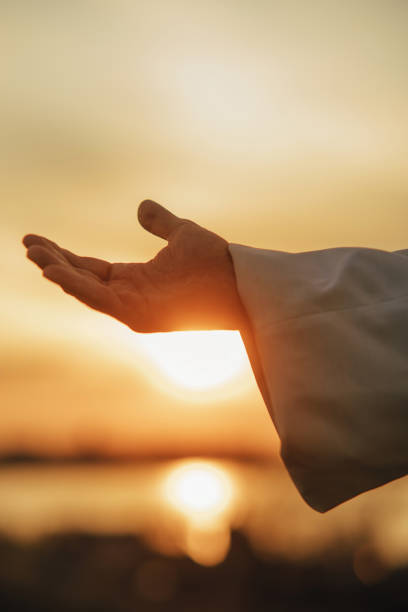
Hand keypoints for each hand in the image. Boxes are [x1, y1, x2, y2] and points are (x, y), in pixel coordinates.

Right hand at [23, 200, 246, 331]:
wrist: (242, 280)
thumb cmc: (217, 261)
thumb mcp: (182, 234)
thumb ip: (160, 222)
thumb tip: (141, 206)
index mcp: (136, 279)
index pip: (91, 268)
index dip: (64, 255)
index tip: (38, 240)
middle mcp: (131, 296)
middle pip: (83, 279)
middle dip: (54, 262)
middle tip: (27, 244)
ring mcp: (134, 308)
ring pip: (87, 291)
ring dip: (60, 273)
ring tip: (34, 254)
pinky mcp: (140, 315)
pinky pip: (102, 301)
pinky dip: (78, 286)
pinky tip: (56, 270)